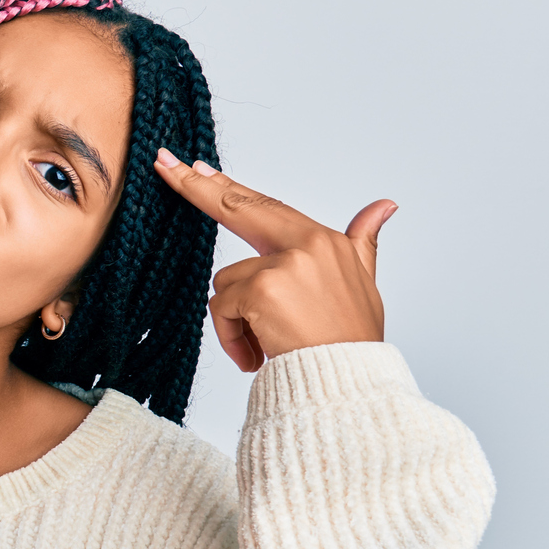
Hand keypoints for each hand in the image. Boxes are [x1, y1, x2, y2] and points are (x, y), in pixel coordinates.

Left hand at [153, 149, 394, 372]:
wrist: (350, 385)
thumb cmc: (349, 340)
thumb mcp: (362, 283)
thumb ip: (362, 241)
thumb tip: (384, 205)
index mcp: (325, 240)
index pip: (268, 207)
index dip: (231, 187)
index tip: (199, 167)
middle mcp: (307, 244)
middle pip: (238, 208)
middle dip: (196, 187)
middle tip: (163, 163)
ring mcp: (284, 265)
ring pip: (225, 282)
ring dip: (236, 319)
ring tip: (265, 345)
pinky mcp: (263, 290)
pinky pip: (221, 308)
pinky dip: (231, 336)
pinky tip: (255, 355)